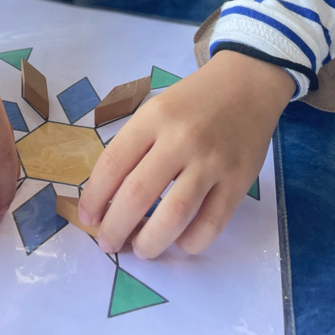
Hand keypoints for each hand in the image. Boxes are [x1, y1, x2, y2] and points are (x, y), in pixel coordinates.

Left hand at [78, 50, 294, 257]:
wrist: (247, 84)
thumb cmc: (194, 101)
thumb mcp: (157, 109)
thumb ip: (135, 146)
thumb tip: (109, 197)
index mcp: (154, 117)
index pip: (113, 163)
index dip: (94, 197)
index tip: (87, 218)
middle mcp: (181, 139)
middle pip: (138, 194)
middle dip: (115, 228)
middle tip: (108, 243)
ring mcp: (212, 162)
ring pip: (174, 216)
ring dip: (150, 242)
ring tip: (140, 250)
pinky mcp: (239, 181)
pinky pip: (211, 224)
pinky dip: (190, 243)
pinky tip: (179, 242)